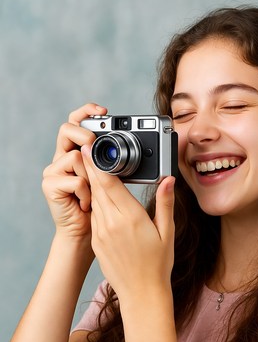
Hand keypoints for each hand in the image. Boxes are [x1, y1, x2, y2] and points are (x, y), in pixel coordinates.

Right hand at [42, 103, 106, 240]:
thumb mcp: (107, 178)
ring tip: (90, 193)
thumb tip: (123, 142)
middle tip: (95, 147)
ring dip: (91, 178)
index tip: (103, 109)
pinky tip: (85, 204)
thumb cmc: (100, 205)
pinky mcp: (49, 185)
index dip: (85, 112)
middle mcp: (61, 157)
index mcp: (76, 153)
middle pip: (68, 130)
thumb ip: (107, 160)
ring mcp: (53, 171)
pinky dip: (86, 194)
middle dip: (85, 136)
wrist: (86, 232)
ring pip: (76, 157)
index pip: (76, 123)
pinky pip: (77, 180)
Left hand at [81, 144, 175, 299]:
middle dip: (91, 166)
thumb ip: (165, 203)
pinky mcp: (96, 240)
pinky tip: (96, 193)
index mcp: (130, 218)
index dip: (98, 163)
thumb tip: (168, 179)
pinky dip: (94, 199)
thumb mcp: (167, 231)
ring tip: (89, 165)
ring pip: (93, 199)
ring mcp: (100, 233)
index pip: (109, 183)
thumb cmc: (158, 264)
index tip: (91, 147)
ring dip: (91, 181)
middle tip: (86, 148)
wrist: (141, 294)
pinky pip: (94, 214)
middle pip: (97, 187)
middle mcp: (111, 223)